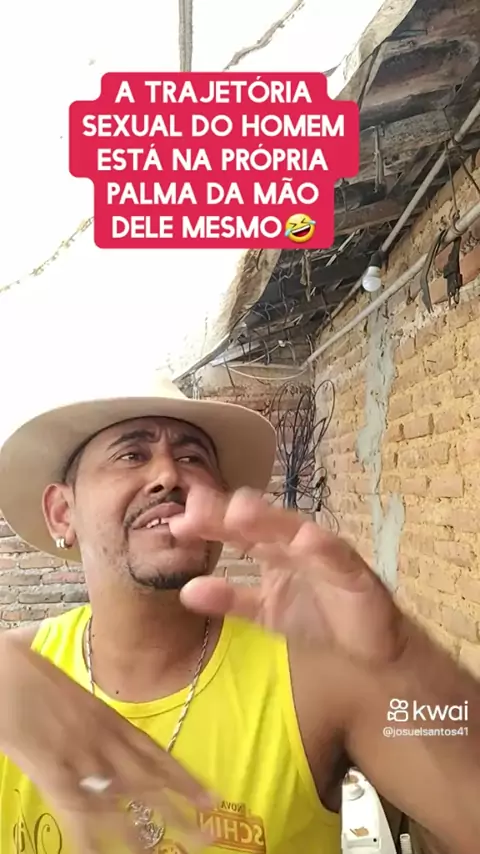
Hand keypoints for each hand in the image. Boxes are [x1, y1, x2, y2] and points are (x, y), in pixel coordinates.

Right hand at [0, 635, 211, 852]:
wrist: (7, 668)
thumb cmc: (35, 675)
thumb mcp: (76, 695)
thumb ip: (96, 720)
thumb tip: (106, 738)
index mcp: (109, 717)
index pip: (156, 754)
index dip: (184, 780)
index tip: (210, 800)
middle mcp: (103, 738)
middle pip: (147, 780)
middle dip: (176, 809)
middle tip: (204, 835)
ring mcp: (79, 755)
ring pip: (118, 799)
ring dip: (139, 830)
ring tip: (161, 853)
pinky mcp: (52, 770)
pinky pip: (76, 809)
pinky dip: (88, 836)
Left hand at [171, 486, 407, 666]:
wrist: (369, 648)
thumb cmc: (318, 618)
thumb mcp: (265, 610)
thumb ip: (230, 598)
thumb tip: (186, 591)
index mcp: (273, 549)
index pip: (236, 529)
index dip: (208, 523)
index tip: (176, 523)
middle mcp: (295, 543)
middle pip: (259, 521)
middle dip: (229, 512)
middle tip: (196, 506)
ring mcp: (324, 552)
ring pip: (294, 530)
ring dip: (270, 520)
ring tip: (239, 512)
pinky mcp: (353, 571)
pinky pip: (335, 556)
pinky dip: (322, 547)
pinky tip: (305, 540)